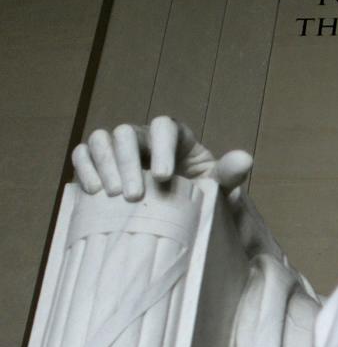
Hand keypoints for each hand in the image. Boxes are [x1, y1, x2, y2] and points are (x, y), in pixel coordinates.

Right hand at [72, 116, 252, 201]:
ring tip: (112, 195)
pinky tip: (93, 191)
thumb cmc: (203, 199)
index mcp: (176, 138)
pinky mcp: (101, 164)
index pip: (165, 127)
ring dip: (104, 164)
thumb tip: (245, 158)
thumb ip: (229, 174)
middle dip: (128, 162)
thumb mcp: (219, 190)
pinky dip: (84, 168)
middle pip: (127, 133)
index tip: (164, 177)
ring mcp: (120, 149)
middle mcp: (145, 138)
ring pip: (102, 139)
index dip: (161, 147)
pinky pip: (83, 154)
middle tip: (133, 196)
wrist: (182, 219)